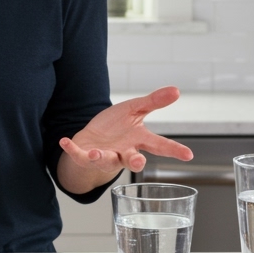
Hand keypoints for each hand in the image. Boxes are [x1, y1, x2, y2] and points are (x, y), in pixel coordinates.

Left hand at [59, 86, 193, 176]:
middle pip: (132, 160)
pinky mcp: (85, 156)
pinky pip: (78, 155)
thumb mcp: (135, 110)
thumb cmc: (116, 127)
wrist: (92, 139)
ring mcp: (105, 156)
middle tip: (138, 161)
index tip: (189, 155)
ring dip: (102, 157)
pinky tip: (64, 140)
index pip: (159, 145)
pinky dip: (71, 149)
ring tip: (98, 153)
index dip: (174, 150)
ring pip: (106, 160)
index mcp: (138, 140)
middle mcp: (123, 152)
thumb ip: (154, 102)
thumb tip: (176, 90)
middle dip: (135, 162)